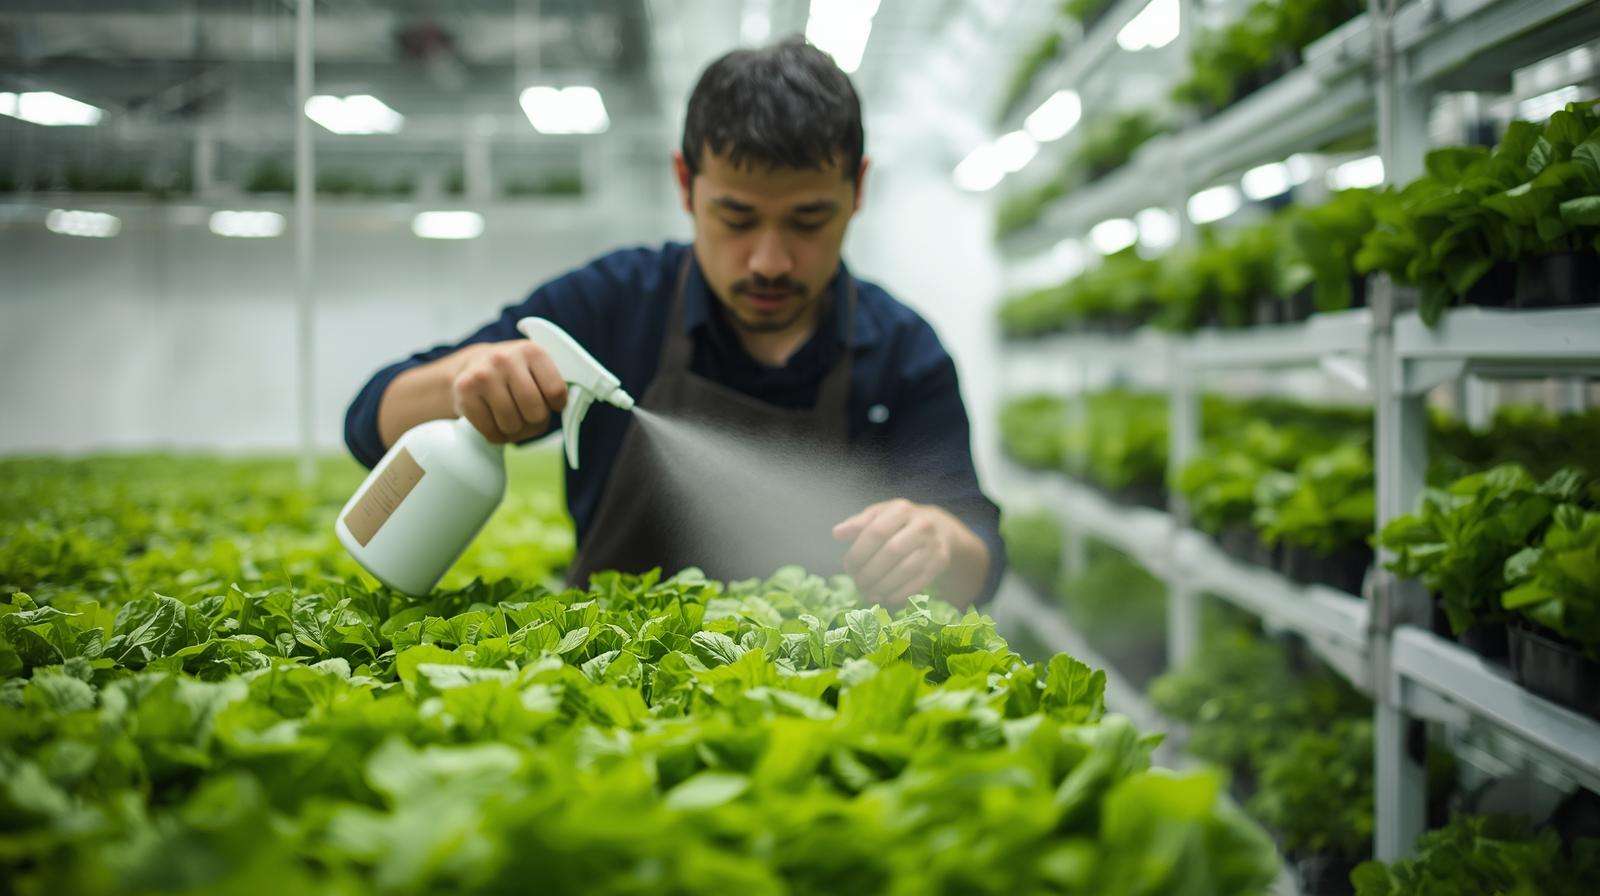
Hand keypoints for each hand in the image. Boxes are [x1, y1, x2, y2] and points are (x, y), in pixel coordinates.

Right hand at [450, 341, 568, 443]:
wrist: (472, 367)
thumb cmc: (514, 373)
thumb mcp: (536, 367)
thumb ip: (556, 381)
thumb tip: (579, 400)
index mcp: (531, 351)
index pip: (556, 391)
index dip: (557, 405)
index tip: (552, 404)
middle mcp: (505, 359)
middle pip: (535, 413)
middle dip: (536, 423)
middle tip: (530, 417)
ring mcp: (483, 376)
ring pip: (513, 426)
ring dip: (516, 432)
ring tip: (512, 419)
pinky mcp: (464, 393)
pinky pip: (491, 432)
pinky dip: (497, 436)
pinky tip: (496, 422)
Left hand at [832, 499, 960, 605]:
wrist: (939, 529)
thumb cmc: (899, 523)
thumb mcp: (879, 516)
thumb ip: (858, 524)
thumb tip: (837, 533)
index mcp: (901, 509)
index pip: (876, 532)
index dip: (859, 553)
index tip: (848, 567)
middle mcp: (921, 525)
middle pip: (891, 552)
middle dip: (870, 572)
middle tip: (857, 583)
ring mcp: (933, 544)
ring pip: (905, 570)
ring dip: (883, 586)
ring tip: (868, 592)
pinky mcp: (940, 563)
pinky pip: (918, 583)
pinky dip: (898, 594)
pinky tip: (884, 597)